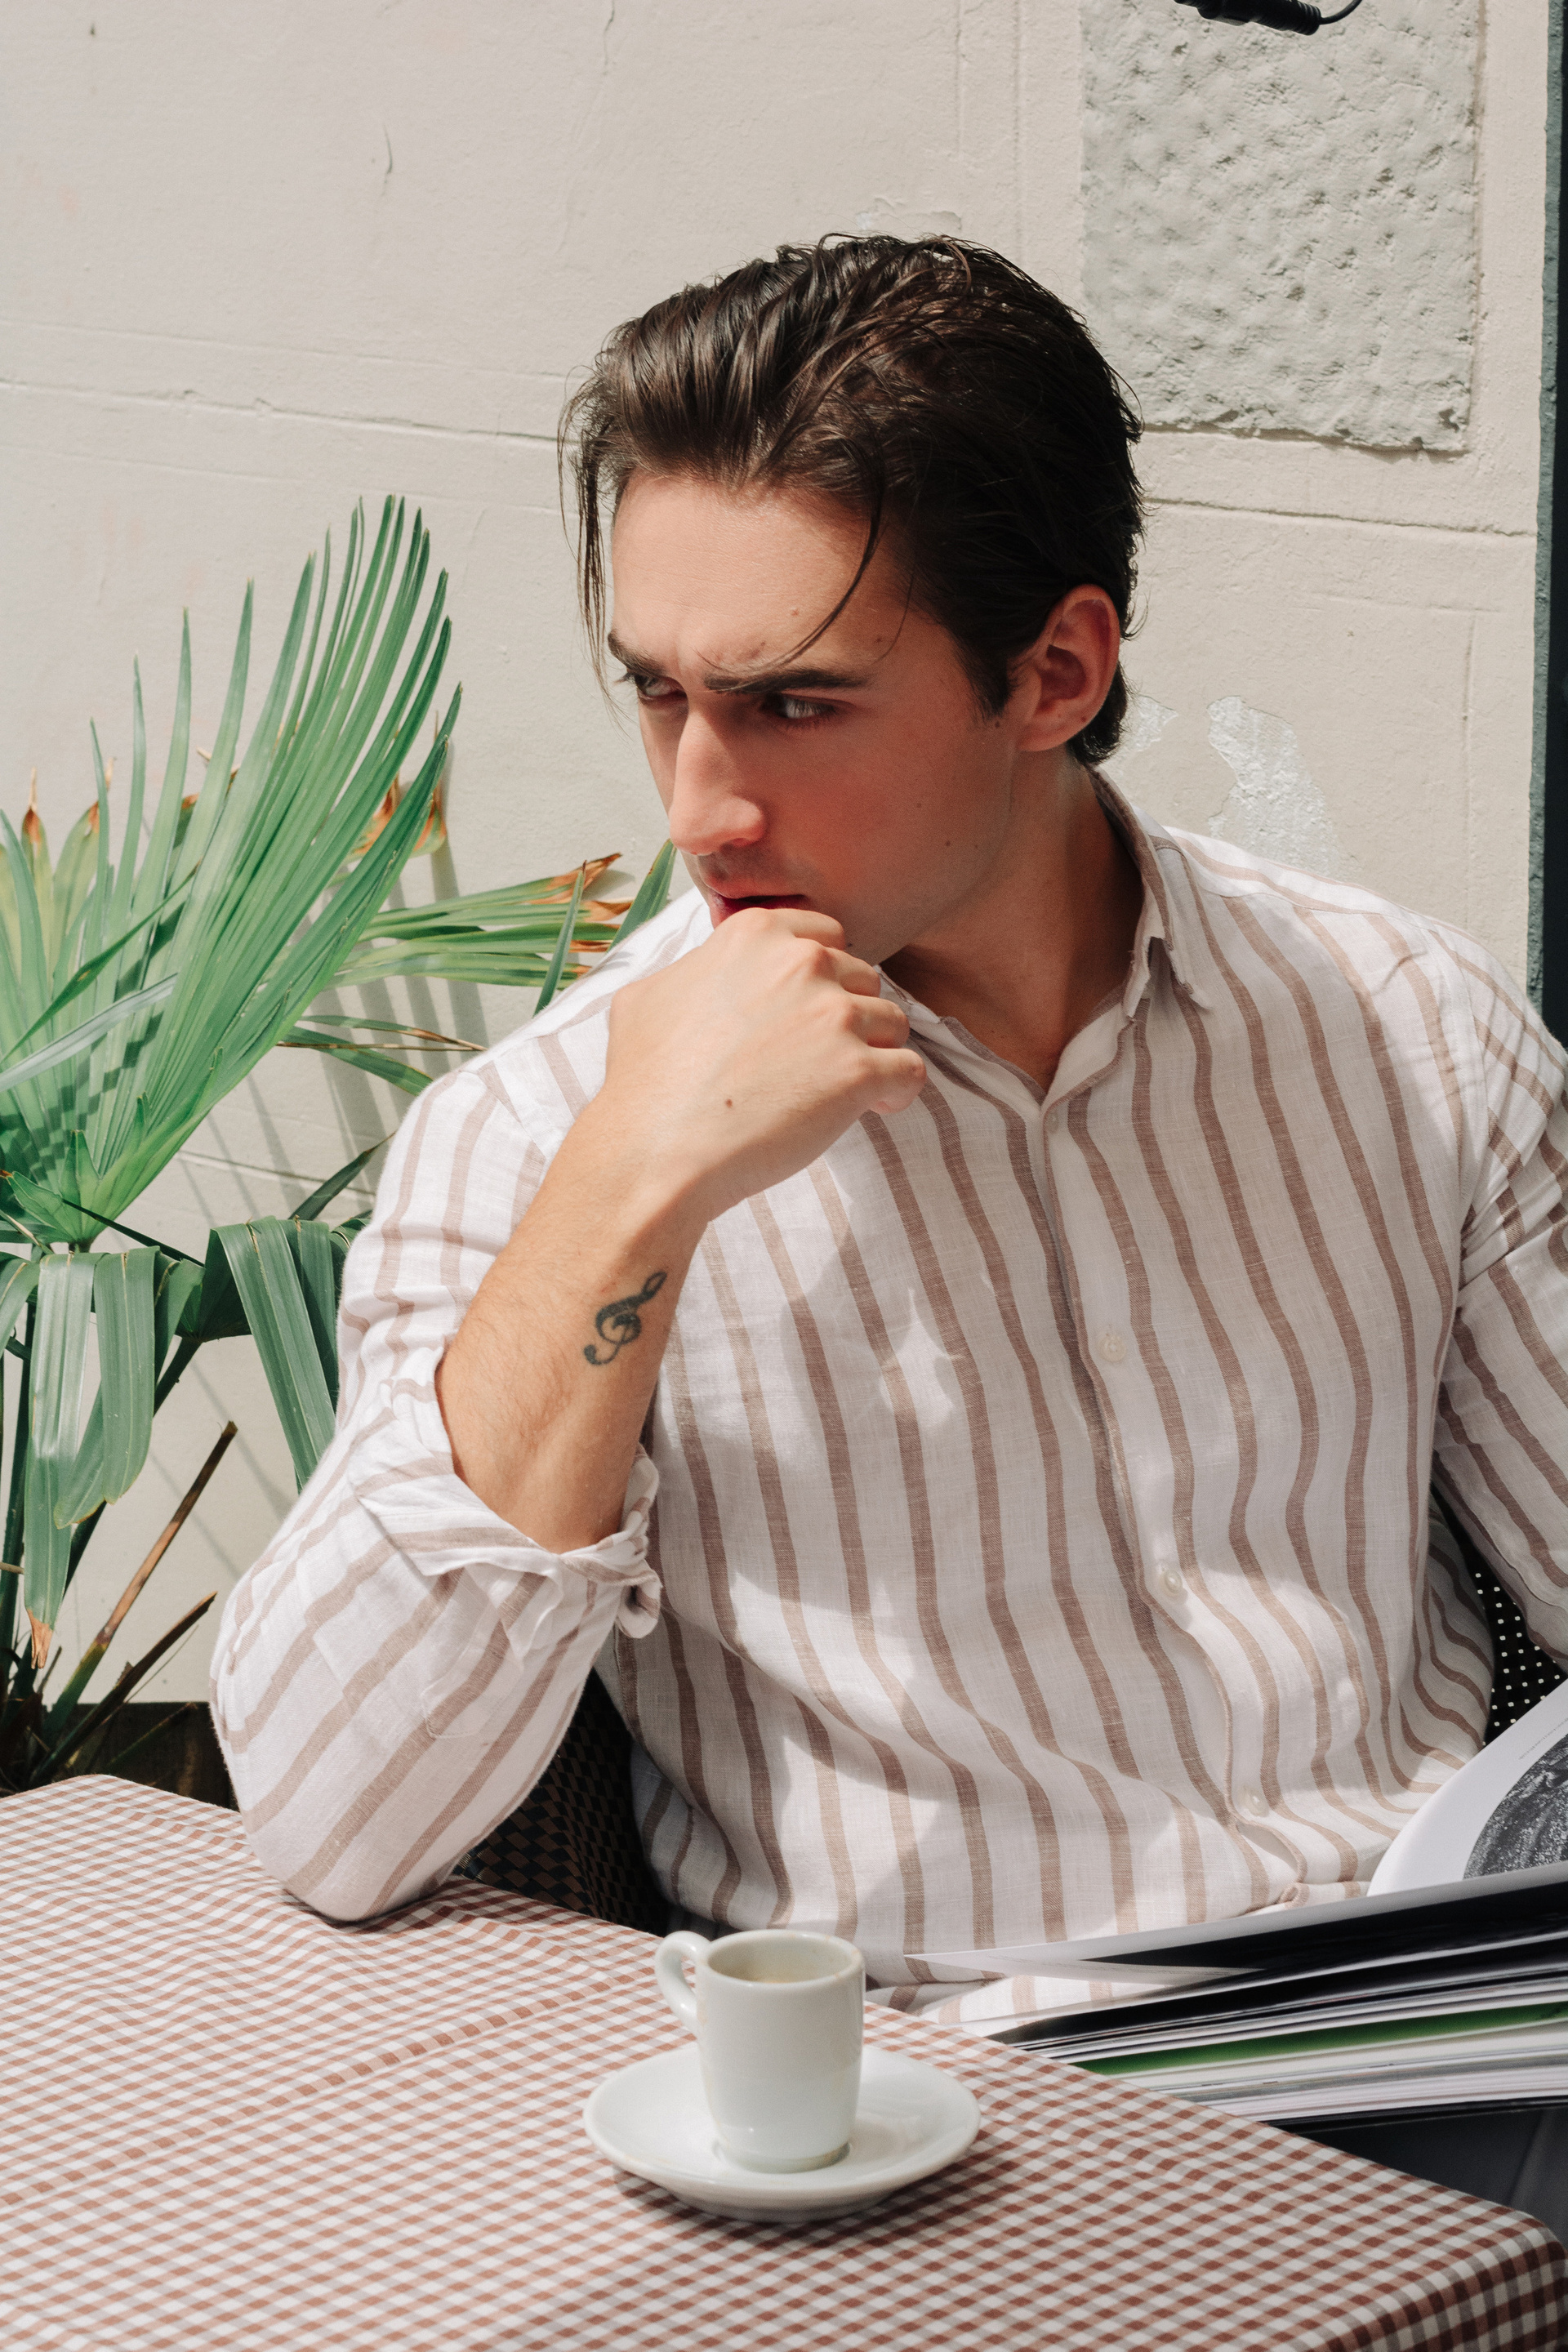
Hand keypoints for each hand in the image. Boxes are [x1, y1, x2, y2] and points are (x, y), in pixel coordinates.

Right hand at [585, 908, 926, 1227]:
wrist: (654, 1150)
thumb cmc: (645, 1082)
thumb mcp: (648, 995)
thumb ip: (695, 970)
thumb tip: (703, 971)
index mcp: (757, 935)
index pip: (827, 936)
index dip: (823, 979)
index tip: (806, 1014)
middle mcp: (802, 963)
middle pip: (864, 979)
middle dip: (847, 1018)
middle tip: (813, 1061)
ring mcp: (834, 1015)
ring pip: (893, 1023)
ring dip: (872, 1055)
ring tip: (833, 1090)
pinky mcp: (859, 1070)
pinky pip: (911, 1072)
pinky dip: (894, 1093)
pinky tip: (865, 1109)